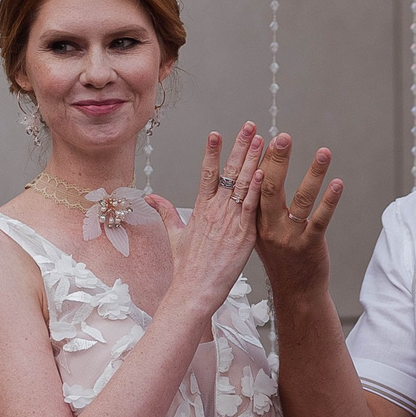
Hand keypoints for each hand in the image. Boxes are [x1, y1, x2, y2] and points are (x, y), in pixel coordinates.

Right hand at [147, 124, 263, 317]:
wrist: (194, 290)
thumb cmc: (187, 267)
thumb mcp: (175, 236)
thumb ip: (166, 213)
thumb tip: (151, 197)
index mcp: (200, 209)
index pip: (207, 172)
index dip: (212, 151)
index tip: (217, 133)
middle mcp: (214, 210)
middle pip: (229, 171)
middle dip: (240, 146)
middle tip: (250, 126)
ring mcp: (229, 221)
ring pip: (243, 184)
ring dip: (253, 160)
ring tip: (261, 139)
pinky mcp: (243, 234)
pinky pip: (252, 206)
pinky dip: (257, 188)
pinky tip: (264, 171)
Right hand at [253, 132, 344, 297]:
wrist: (296, 294)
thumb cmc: (281, 261)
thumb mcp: (260, 234)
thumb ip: (259, 207)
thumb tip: (261, 173)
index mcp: (254, 222)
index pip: (253, 186)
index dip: (257, 161)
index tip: (260, 138)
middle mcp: (269, 228)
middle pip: (270, 187)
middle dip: (277, 160)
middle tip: (283, 137)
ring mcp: (289, 237)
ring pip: (301, 200)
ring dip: (313, 173)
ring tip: (324, 152)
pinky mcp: (310, 245)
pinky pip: (320, 219)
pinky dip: (329, 200)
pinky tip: (337, 183)